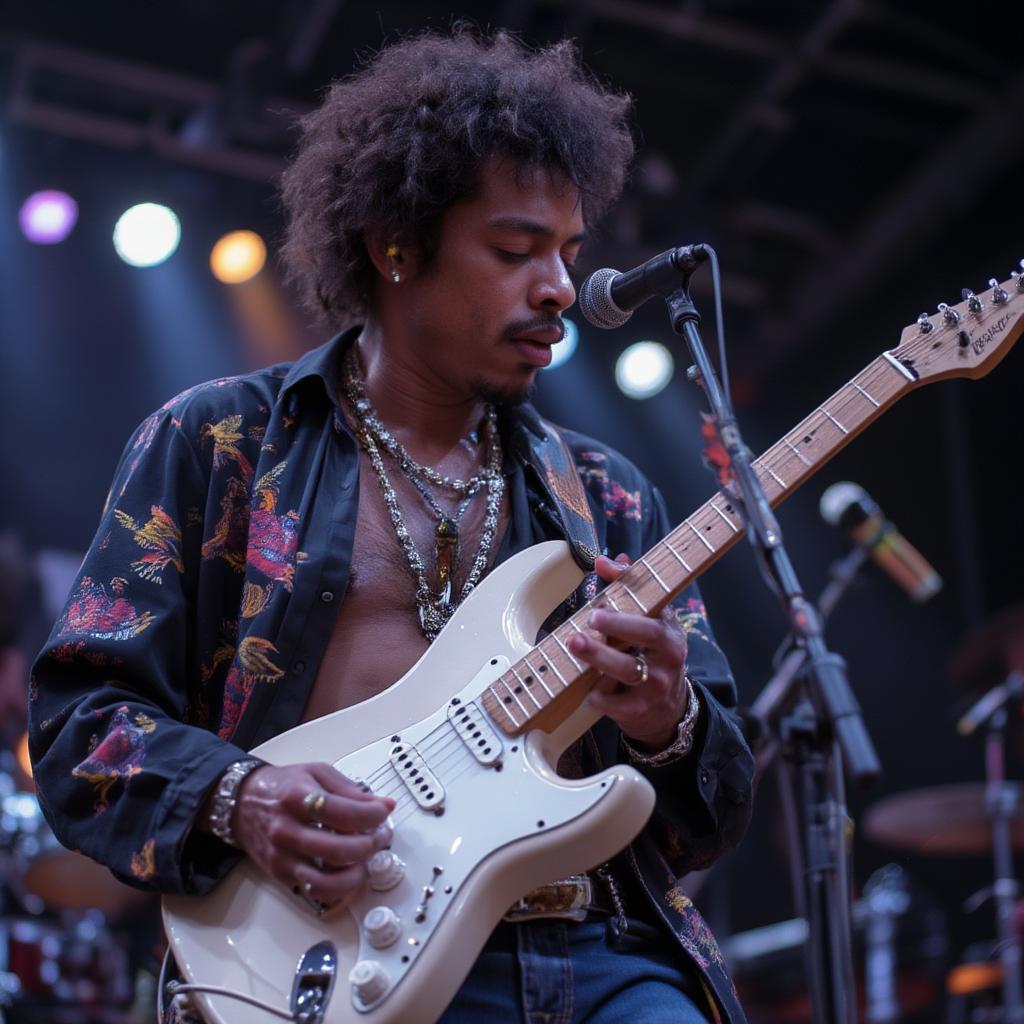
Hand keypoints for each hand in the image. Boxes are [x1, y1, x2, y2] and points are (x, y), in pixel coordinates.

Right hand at [232, 762, 394, 910]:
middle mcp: (287, 830)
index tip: (384, 811)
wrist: (242, 802)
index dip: (373, 814)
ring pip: (327, 881)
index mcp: (298, 798)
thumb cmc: (281, 787)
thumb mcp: (316, 773)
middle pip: (339, 850)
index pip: (345, 813)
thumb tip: (380, 805)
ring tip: (366, 861)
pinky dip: (339, 888)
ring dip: (357, 874)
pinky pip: (316, 891)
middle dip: (370, 846)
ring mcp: (283, 856)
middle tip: (380, 837)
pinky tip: (348, 872)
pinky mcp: (281, 875)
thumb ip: (349, 790)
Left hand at [567, 554, 688, 748]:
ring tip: (576, 645)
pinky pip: (617, 703)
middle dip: (617, 624)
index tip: (605, 571)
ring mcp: (657, 683)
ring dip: (600, 658)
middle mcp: (668, 654)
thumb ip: (627, 591)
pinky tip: (586, 691)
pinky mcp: (642, 709)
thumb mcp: (647, 624)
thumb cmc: (650, 656)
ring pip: (629, 669)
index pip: (655, 602)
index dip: (632, 585)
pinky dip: (600, 697)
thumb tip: (605, 561)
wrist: (668, 708)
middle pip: (646, 634)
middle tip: (590, 617)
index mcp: (668, 628)